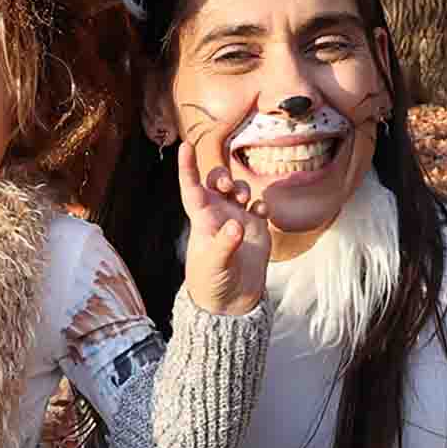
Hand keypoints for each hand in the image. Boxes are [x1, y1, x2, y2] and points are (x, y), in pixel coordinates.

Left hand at [176, 133, 270, 316]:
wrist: (231, 301)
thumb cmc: (212, 282)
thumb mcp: (215, 265)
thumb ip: (225, 244)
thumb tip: (237, 224)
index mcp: (201, 220)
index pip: (191, 188)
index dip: (187, 167)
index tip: (184, 145)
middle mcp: (218, 215)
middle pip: (216, 183)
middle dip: (222, 176)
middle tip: (229, 187)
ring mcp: (237, 220)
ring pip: (239, 190)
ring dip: (243, 188)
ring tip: (246, 201)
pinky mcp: (256, 230)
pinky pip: (259, 207)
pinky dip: (262, 204)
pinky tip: (261, 213)